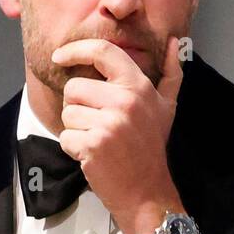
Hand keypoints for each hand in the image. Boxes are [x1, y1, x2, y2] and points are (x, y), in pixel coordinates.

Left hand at [56, 34, 185, 233]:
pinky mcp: (94, 144)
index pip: (102, 52)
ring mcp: (110, 123)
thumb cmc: (151, 146)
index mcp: (139, 87)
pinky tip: (93, 155)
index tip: (60, 56)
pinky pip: (65, 136)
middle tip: (99, 124)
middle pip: (75, 87)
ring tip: (98, 140)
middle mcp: (126, 101)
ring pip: (68, 112)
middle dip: (79, 107)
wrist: (146, 191)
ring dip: (76, 129)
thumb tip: (173, 42)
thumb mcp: (166, 107)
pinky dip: (73, 148)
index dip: (76, 49)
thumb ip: (171, 73)